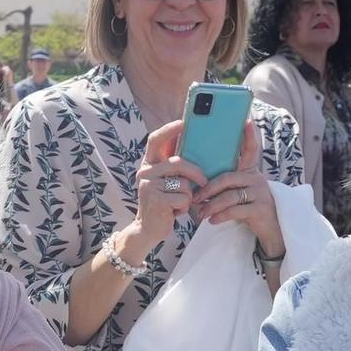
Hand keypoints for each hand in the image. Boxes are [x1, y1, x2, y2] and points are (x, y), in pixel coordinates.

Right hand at [133, 121, 206, 248]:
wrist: (148, 229)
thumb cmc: (164, 202)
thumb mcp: (167, 182)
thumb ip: (175, 167)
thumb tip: (196, 147)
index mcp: (149, 163)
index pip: (156, 140)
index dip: (169, 129)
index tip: (183, 122)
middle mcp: (145, 171)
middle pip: (178, 163)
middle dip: (196, 172)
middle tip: (204, 181)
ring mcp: (148, 185)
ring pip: (183, 183)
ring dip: (188, 195)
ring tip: (179, 202)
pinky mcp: (155, 200)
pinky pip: (183, 198)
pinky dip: (184, 207)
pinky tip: (175, 212)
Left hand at [191, 123, 282, 252]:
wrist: (271, 228)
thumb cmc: (249, 207)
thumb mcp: (240, 192)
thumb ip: (225, 184)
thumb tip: (197, 180)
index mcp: (250, 171)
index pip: (250, 149)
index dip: (248, 135)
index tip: (245, 120)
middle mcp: (256, 178)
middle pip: (227, 178)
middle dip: (208, 188)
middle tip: (195, 197)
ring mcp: (260, 193)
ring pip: (229, 196)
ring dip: (211, 205)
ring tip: (201, 213)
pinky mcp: (260, 209)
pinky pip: (235, 210)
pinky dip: (221, 215)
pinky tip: (212, 220)